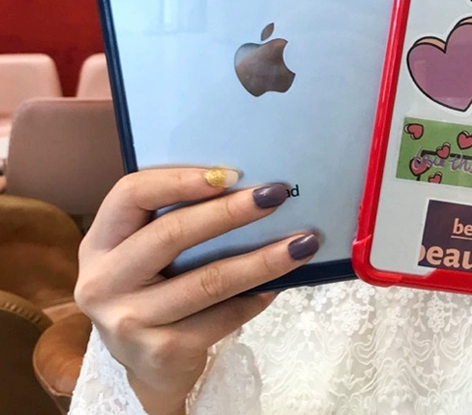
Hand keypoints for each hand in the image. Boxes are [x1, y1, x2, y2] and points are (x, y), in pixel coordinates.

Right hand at [75, 168, 319, 414]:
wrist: (146, 366)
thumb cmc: (155, 287)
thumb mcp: (145, 251)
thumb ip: (175, 217)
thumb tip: (249, 184)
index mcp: (101, 242)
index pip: (130, 194)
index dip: (179, 179)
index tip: (230, 173)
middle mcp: (104, 281)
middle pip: (172, 234)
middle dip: (231, 211)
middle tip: (277, 193)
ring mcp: (129, 321)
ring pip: (208, 280)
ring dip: (262, 259)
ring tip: (303, 242)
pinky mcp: (161, 352)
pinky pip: (222, 317)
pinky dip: (256, 298)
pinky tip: (279, 285)